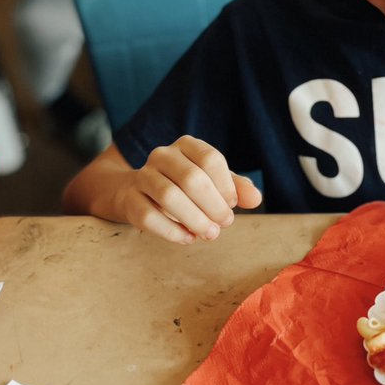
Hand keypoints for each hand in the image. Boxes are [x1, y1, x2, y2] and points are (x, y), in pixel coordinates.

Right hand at [115, 136, 262, 244]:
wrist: (139, 194)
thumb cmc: (185, 188)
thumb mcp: (214, 183)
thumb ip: (237, 188)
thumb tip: (255, 199)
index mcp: (186, 145)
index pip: (210, 159)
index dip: (226, 185)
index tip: (232, 204)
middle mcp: (162, 155)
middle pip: (191, 178)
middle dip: (213, 205)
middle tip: (225, 223)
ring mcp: (142, 176)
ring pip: (169, 196)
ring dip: (195, 220)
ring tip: (210, 234)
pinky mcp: (130, 200)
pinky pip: (149, 217)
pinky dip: (172, 232)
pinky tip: (188, 238)